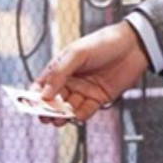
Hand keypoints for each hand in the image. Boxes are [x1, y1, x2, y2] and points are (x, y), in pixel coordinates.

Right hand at [34, 21, 148, 124]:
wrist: (133, 46)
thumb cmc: (103, 43)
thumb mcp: (77, 53)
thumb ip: (60, 73)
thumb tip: (44, 95)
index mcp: (61, 67)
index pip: (42, 85)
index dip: (34, 96)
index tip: (30, 106)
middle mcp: (71, 80)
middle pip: (53, 101)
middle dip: (48, 110)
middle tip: (45, 117)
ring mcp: (84, 90)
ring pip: (68, 108)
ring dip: (62, 115)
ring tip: (58, 119)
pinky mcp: (99, 99)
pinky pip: (85, 111)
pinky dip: (80, 115)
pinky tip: (77, 115)